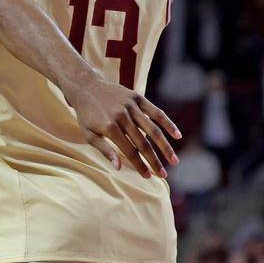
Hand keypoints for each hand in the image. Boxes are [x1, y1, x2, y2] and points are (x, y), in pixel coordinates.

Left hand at [66, 75, 180, 178]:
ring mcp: (131, 106)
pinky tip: (177, 135)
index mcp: (109, 127)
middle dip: (154, 161)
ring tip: (174, 160)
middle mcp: (122, 116)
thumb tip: (119, 167)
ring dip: (165, 146)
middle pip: (142, 143)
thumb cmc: (86, 113)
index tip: (148, 176)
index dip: (139, 165)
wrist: (86, 85)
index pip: (128, 151)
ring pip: (152, 129)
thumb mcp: (89, 133)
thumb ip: (104, 149)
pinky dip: (167, 123)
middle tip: (164, 175)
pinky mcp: (137, 97)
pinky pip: (155, 112)